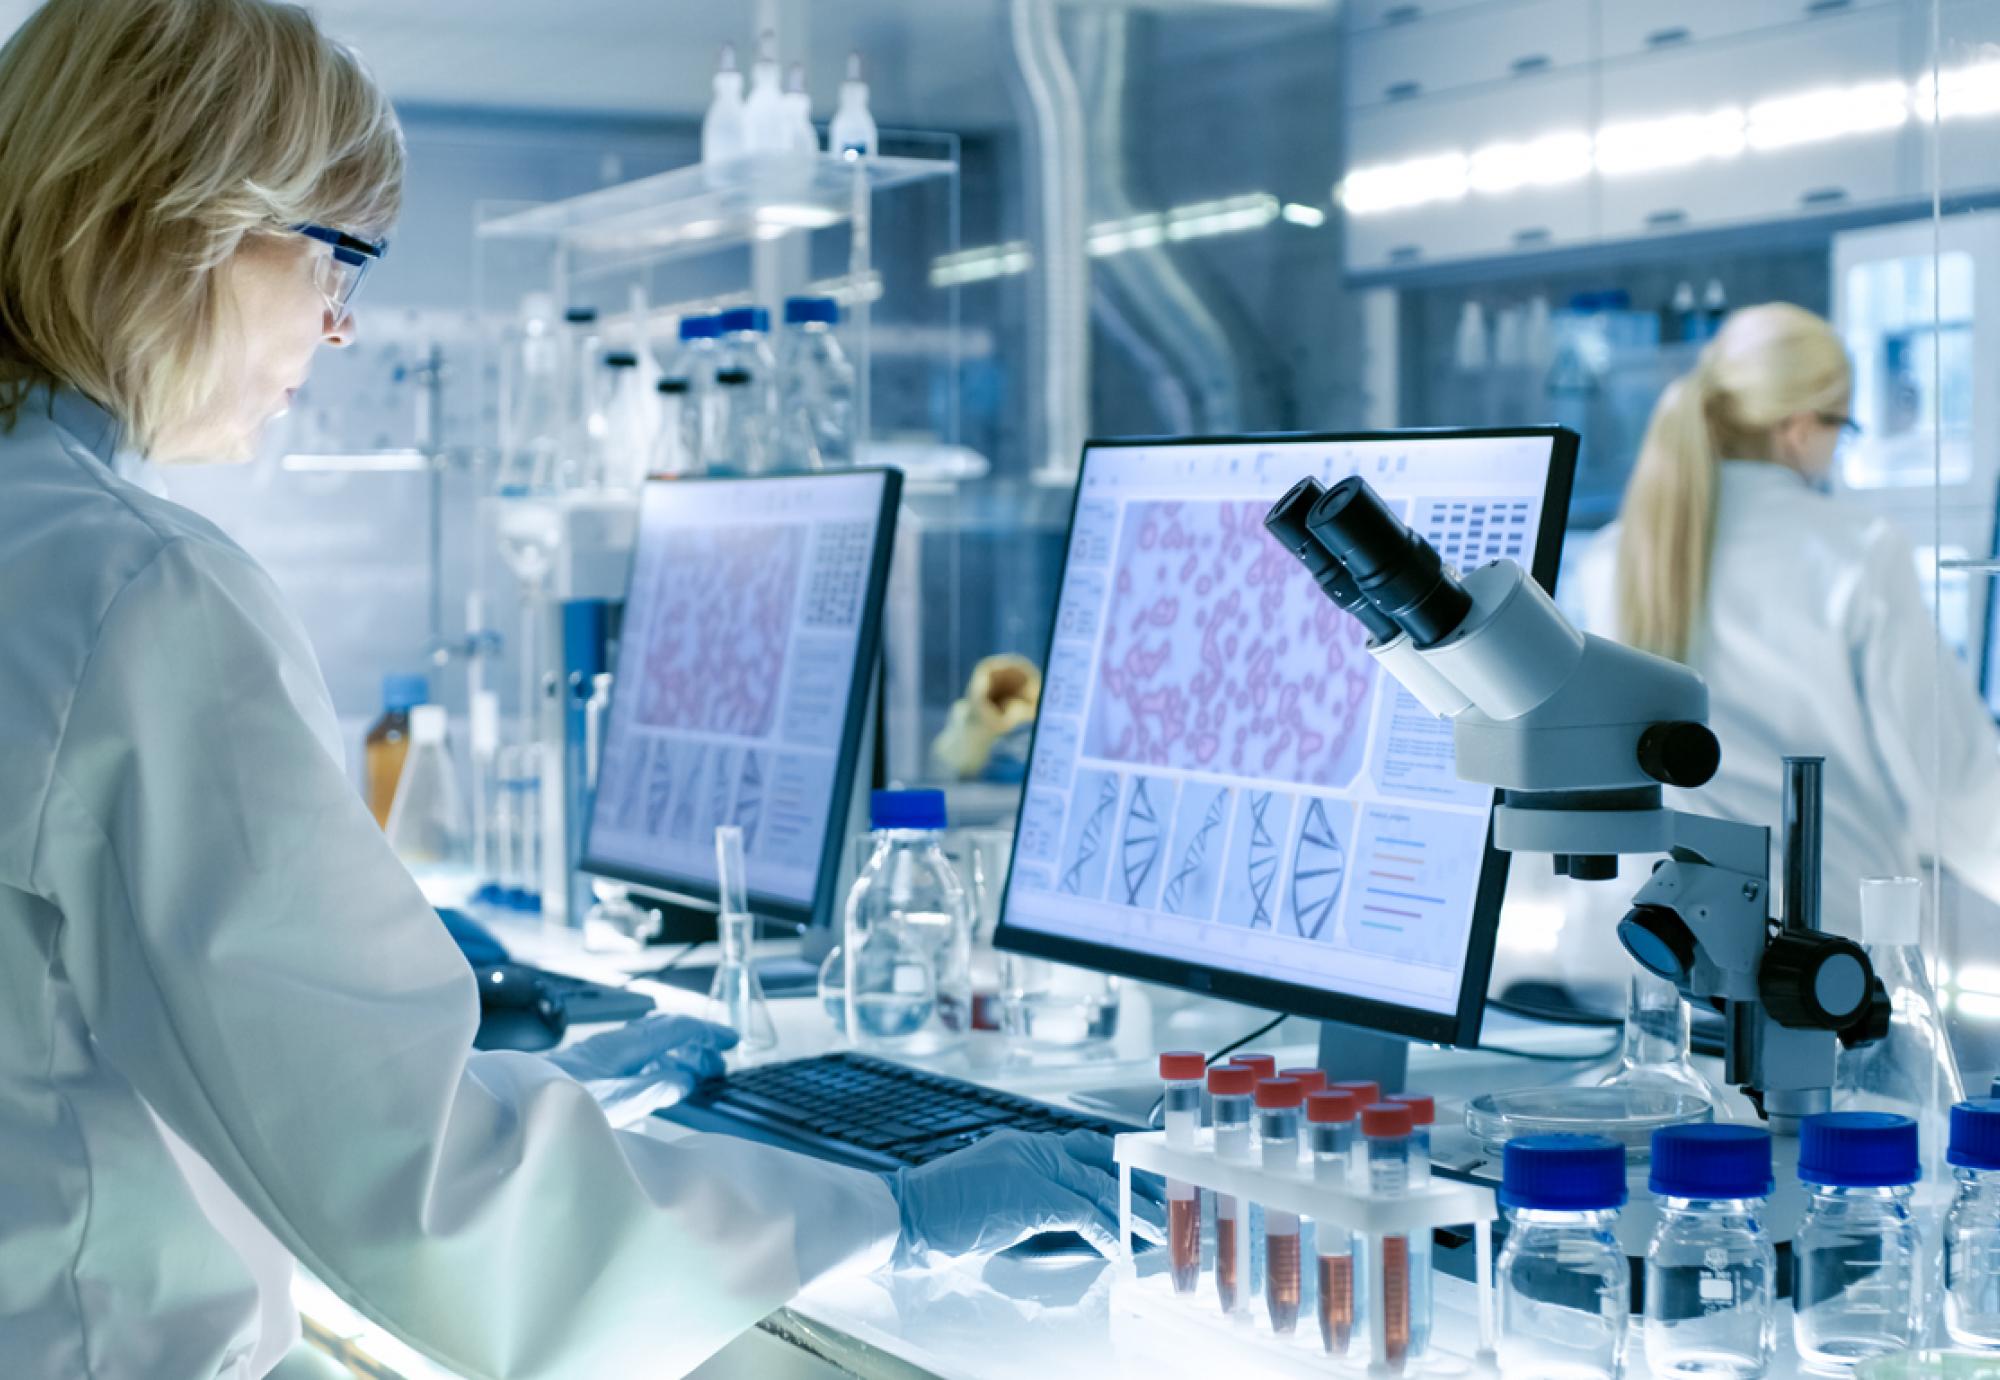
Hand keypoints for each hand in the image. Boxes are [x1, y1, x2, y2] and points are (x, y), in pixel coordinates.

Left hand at [544, 1014, 738, 1126]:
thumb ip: (653, 1090)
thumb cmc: (555, 1104)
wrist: (508, 1107)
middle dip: (695, 1042)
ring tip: (695, 1071)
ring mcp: (599, 1057)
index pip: (673, 1029)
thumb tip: (685, 1077)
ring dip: (676, 1053)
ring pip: (648, 1045)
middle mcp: (611, 1046)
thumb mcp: (613, 1103)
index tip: (731, 1040)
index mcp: (621, 1048)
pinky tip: (656, 1080)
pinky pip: (634, 1059)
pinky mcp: (587, 1072)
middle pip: (662, 1032)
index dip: (706, 1032)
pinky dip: (657, 1064)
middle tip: (718, 1062)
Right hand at [882, 1128, 1164, 1264]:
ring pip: (1101, 1186)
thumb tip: (1067, 1220)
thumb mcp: (990, 1194)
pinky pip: (1085, 1212)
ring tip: (1159, 1231)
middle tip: (1168, 1199)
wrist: (903, 1216)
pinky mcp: (1031, 1195)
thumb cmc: (938, 1215)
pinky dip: (1107, 1232)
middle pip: (1102, 1158)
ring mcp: (1031, 1166)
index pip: (1084, 1146)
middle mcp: (1030, 1146)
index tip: (1144, 1179)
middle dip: (1138, 1180)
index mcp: (1021, 1143)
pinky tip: (1119, 1249)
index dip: (1119, 1164)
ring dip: (1135, 1212)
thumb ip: (1028, 1197)